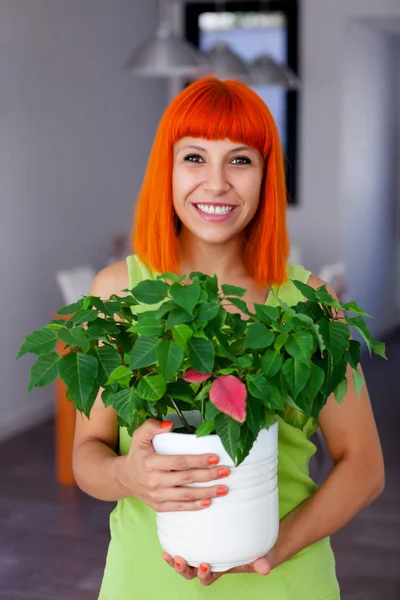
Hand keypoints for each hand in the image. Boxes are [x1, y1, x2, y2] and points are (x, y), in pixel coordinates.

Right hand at [115, 419, 230, 510]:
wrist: (123, 478)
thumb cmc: (137, 453)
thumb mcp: (140, 435)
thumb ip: (152, 426)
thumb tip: (170, 424)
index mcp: (151, 462)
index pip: (179, 462)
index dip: (198, 460)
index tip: (215, 457)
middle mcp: (154, 481)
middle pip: (186, 479)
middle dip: (208, 476)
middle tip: (226, 471)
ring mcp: (156, 496)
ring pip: (186, 496)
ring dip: (207, 493)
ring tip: (224, 488)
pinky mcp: (158, 506)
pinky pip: (178, 508)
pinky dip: (194, 507)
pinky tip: (208, 502)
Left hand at [161, 551, 272, 586]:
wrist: (254, 539)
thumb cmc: (254, 551)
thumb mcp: (258, 556)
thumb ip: (260, 563)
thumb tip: (266, 569)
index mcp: (219, 569)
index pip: (207, 578)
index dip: (203, 575)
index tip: (204, 565)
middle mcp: (207, 563)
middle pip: (190, 573)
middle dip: (184, 569)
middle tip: (182, 560)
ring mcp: (200, 552)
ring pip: (183, 562)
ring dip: (175, 561)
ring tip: (170, 555)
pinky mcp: (196, 540)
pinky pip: (182, 546)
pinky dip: (173, 546)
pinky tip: (166, 543)